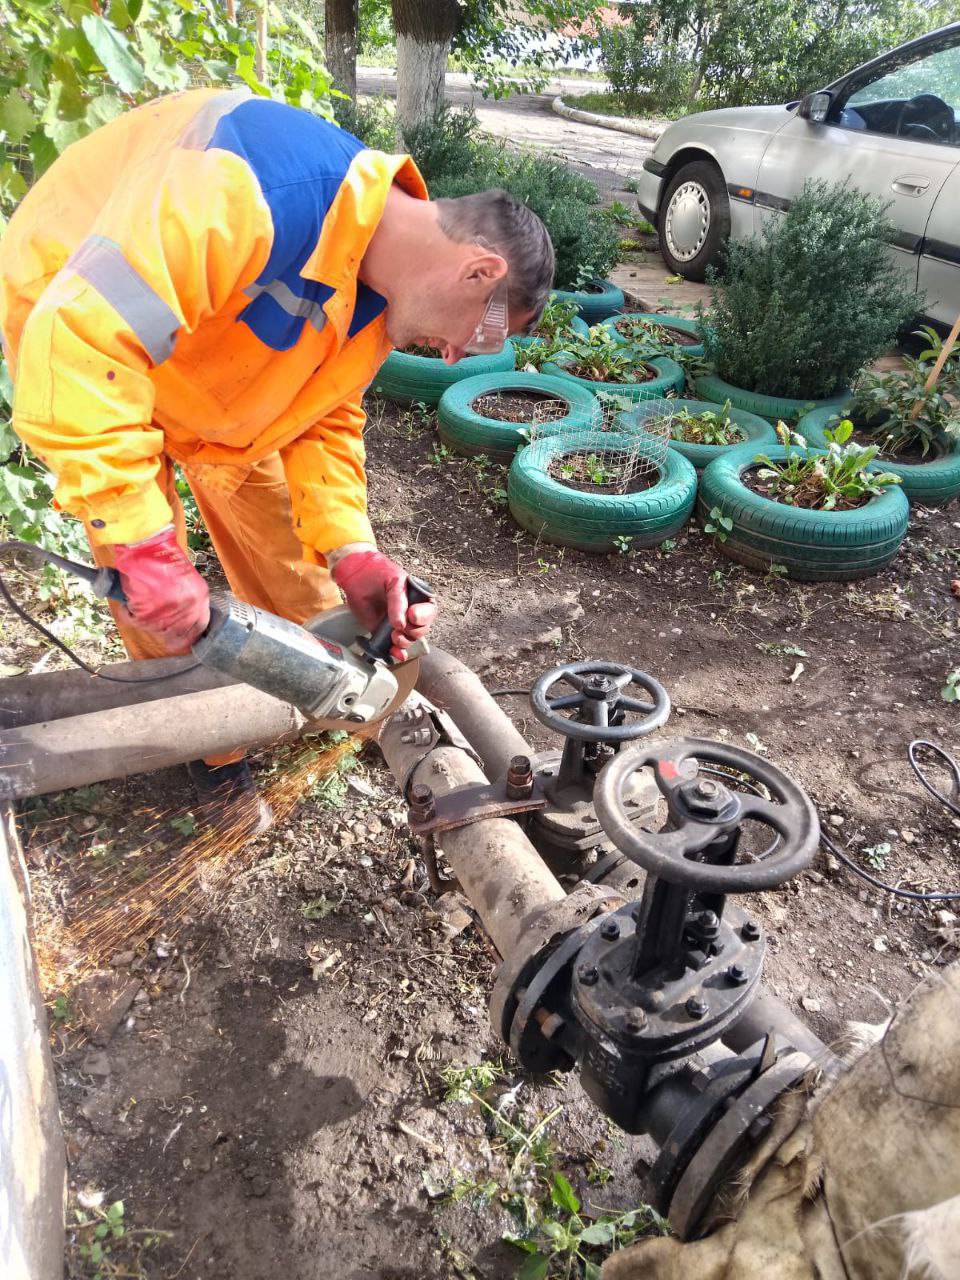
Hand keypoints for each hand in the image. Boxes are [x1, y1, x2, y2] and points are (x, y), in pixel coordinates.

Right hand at [112, 527, 209, 649]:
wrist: (144, 542)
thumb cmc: (162, 555)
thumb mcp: (185, 578)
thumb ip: (186, 599)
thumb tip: (180, 617)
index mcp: (199, 597)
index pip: (199, 627)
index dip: (188, 636)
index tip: (181, 639)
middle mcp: (187, 608)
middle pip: (177, 634)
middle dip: (165, 632)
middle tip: (155, 622)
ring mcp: (167, 612)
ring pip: (154, 629)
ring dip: (145, 619)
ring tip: (141, 600)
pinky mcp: (146, 612)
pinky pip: (134, 620)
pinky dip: (128, 613)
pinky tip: (129, 602)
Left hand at [331, 549, 435, 659]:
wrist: (356, 574)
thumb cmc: (378, 573)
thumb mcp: (394, 582)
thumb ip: (398, 601)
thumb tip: (401, 624)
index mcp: (418, 598)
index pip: (430, 612)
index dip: (424, 617)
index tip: (412, 616)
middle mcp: (411, 612)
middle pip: (422, 629)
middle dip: (413, 631)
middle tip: (400, 627)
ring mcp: (398, 623)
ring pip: (410, 639)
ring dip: (405, 642)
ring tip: (394, 636)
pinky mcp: (384, 632)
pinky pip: (394, 646)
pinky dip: (396, 652)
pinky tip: (396, 653)